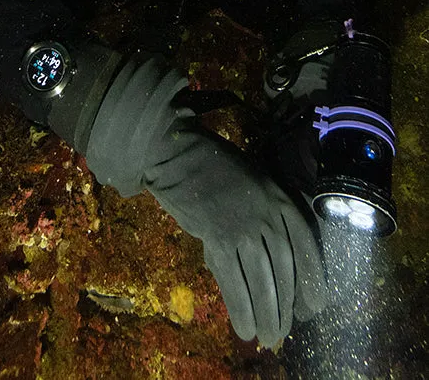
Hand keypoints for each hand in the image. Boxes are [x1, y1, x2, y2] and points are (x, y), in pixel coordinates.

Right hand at [144, 130, 327, 346]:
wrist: (180, 157)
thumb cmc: (214, 171)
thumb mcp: (253, 186)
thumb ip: (264, 219)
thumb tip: (267, 264)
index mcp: (280, 199)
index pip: (305, 245)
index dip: (312, 280)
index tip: (313, 308)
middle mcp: (268, 214)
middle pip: (284, 268)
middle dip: (285, 305)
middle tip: (282, 331)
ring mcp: (244, 226)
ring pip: (262, 279)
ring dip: (266, 313)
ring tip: (266, 337)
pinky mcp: (218, 237)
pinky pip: (233, 280)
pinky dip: (240, 307)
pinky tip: (243, 326)